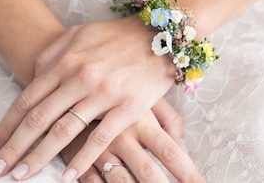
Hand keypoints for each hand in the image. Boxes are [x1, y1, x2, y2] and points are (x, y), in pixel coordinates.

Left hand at [0, 15, 175, 178]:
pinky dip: (82, 159)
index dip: (8, 125)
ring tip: (23, 175)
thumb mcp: (79, 32)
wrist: (157, 34)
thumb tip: (33, 74)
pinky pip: (100, 139)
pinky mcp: (129, 108)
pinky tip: (68, 175)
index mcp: (67, 62)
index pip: (28, 99)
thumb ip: (53, 52)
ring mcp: (104, 94)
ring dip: (40, 157)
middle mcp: (81, 79)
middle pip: (40, 119)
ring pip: (65, 132)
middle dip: (15, 147)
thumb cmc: (117, 35)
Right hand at [61, 109, 204, 182]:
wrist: (74, 89)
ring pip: (121, 181)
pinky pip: (93, 182)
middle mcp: (123, 136)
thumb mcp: (144, 98)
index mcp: (142, 121)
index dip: (189, 175)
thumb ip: (168, 119)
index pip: (171, 153)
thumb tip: (183, 147)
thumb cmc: (117, 95)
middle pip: (148, 172)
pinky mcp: (81, 156)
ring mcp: (100, 148)